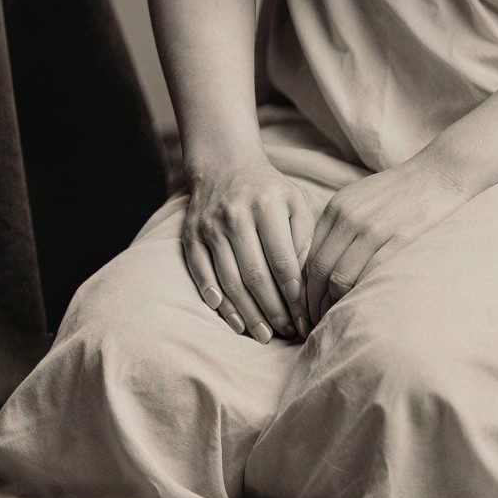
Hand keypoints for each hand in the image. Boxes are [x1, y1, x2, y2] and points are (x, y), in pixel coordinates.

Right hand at [181, 154, 318, 343]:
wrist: (224, 163)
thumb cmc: (269, 189)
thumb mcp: (295, 202)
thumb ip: (303, 238)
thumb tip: (304, 284)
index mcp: (267, 205)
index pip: (282, 260)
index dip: (294, 294)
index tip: (305, 317)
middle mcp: (236, 215)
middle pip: (255, 275)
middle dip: (273, 311)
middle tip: (286, 334)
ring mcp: (211, 226)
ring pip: (228, 280)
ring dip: (247, 313)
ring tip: (263, 335)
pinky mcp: (192, 234)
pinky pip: (201, 273)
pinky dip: (214, 298)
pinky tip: (231, 318)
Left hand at [301, 157, 474, 330]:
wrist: (436, 175)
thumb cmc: (396, 190)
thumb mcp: (357, 197)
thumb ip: (336, 225)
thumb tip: (316, 265)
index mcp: (336, 208)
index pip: (309, 255)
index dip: (304, 286)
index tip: (304, 305)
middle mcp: (349, 218)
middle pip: (319, 270)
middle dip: (313, 301)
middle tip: (313, 321)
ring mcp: (373, 229)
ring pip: (340, 278)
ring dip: (333, 304)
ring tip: (333, 318)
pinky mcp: (397, 240)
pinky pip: (368, 276)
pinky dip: (359, 295)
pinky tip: (358, 306)